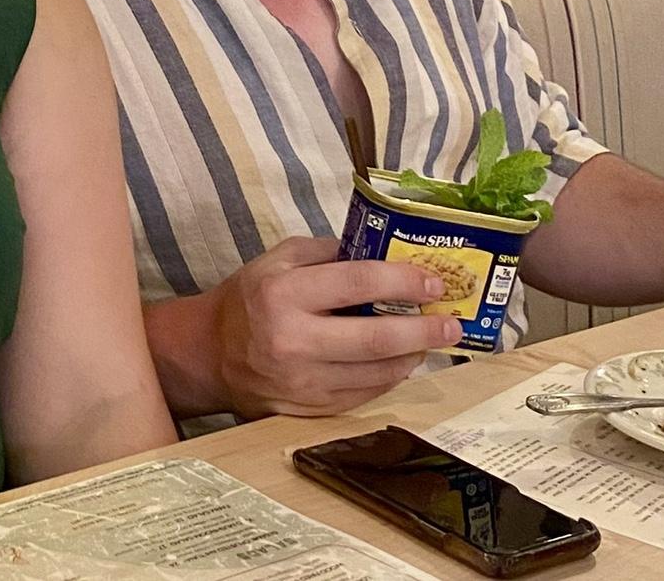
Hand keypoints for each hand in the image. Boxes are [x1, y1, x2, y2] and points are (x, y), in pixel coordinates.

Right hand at [208, 237, 463, 416]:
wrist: (211, 354)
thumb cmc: (248, 299)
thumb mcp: (275, 259)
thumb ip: (325, 252)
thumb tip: (379, 253)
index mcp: (283, 292)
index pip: (357, 283)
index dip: (402, 281)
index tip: (432, 280)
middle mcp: (293, 340)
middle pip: (376, 338)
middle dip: (424, 330)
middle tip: (451, 322)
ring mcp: (303, 382)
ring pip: (377, 373)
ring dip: (412, 356)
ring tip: (429, 341)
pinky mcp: (309, 410)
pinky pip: (364, 395)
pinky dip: (388, 377)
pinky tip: (399, 363)